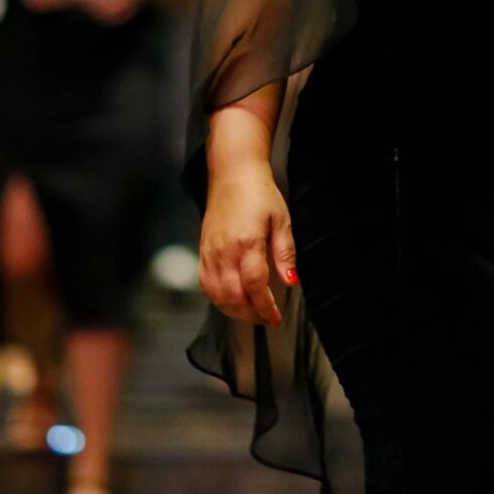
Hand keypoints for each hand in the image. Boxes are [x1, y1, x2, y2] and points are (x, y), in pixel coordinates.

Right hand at [199, 162, 297, 326]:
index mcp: (247, 243)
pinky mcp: (202, 251)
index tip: (275, 317)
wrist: (232, 174)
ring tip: (252, 312)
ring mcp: (210, 252)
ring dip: (235, 310)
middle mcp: (225, 251)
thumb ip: (285, 253)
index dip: (265, 306)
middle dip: (251, 314)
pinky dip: (217, 298)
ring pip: (217, 295)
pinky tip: (231, 300)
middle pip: (234, 296)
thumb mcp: (281, 219)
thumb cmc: (259, 193)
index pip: (255, 286)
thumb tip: (291, 281)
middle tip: (266, 318)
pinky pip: (205, 284)